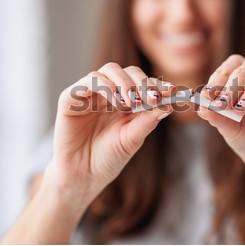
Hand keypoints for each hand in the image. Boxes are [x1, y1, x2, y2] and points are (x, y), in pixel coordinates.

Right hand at [47, 63, 173, 203]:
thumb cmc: (108, 158)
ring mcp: (92, 93)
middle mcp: (110, 93)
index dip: (158, 85)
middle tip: (152, 97)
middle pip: (129, 72)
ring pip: (110, 70)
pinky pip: (90, 80)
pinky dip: (105, 86)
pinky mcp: (72, 97)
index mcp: (127, 102)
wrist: (82, 175)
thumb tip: (168, 105)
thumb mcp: (132, 139)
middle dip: (143, 83)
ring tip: (132, 102)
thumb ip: (147, 121)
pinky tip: (115, 101)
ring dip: (125, 83)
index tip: (172, 92)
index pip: (145, 84)